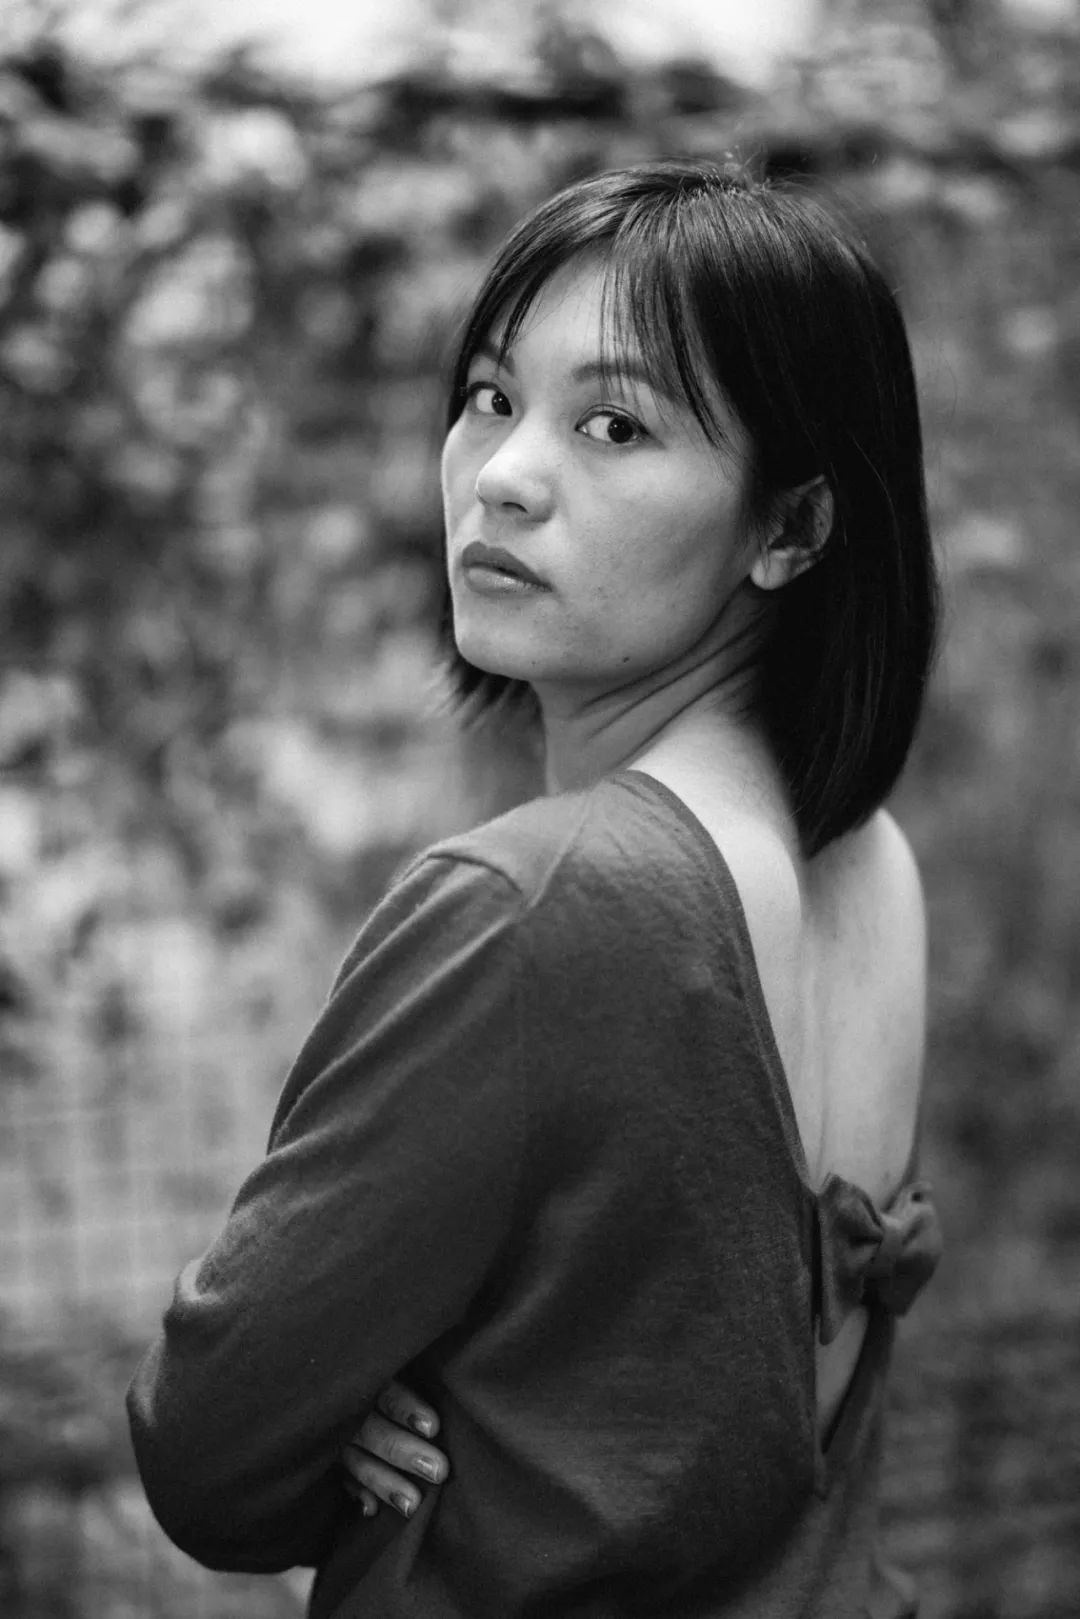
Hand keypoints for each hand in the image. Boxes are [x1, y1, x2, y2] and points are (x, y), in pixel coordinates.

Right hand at [342, 1379, 448, 1519]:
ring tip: (413, 1505)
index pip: (388, 1395)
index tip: (433, 1427)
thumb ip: (416, 1385)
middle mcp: (352, 1412)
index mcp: (371, 1383)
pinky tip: (371, 1510)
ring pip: (358, 1462)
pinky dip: (357, 1493)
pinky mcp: (329, 1460)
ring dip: (385, 1483)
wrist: (320, 1385)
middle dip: (405, 1453)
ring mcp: (337, 1438)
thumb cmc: (390, 1379)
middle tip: (439, 1471)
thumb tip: (457, 1395)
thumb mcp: (399, 1374)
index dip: (407, 1409)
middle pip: (375, 1432)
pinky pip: (341, 1479)